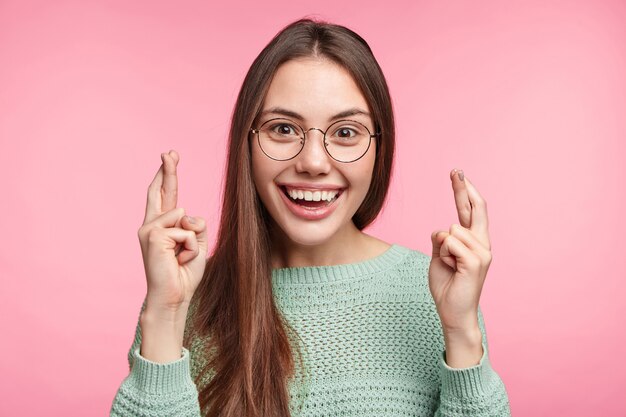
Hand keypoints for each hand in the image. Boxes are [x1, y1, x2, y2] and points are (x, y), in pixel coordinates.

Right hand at [137, 150, 207, 314]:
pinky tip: (179, 260)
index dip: (167, 175)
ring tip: (183, 258)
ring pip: (184, 216)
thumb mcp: (198, 244)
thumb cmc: (184, 273)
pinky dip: (190, 246)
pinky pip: (184, 230)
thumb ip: (195, 225)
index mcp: (163, 226)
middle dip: (168, 170)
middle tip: (170, 151)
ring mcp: (149, 229)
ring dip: (193, 240)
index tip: (169, 156)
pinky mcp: (152, 236)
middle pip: (161, 191)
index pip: (165, 195)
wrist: (174, 296)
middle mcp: (151, 225)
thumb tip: (185, 211)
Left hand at [429, 169, 492, 333]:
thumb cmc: (447, 285)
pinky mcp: (476, 262)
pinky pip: (450, 243)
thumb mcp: (439, 257)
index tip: (458, 174)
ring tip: (450, 267)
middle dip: (462, 188)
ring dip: (442, 249)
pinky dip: (444, 255)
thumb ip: (441, 240)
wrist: (453, 312)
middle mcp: (482, 244)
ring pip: (452, 231)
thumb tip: (444, 229)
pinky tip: (452, 269)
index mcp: (474, 242)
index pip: (470, 211)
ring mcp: (482, 252)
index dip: (464, 192)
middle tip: (455, 169)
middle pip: (473, 209)